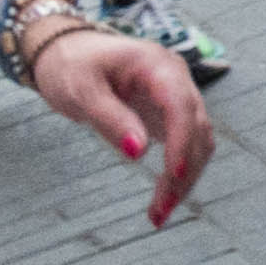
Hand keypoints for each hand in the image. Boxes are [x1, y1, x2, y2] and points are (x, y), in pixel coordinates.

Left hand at [17, 20, 213, 226]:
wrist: (68, 51)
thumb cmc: (72, 66)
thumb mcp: (82, 90)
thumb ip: (110, 119)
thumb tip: (137, 155)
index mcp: (159, 66)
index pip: (181, 105)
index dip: (181, 141)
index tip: (172, 176)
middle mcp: (177, 80)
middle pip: (196, 128)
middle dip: (183, 171)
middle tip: (158, 213)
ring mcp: (176, 96)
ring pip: (197, 140)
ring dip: (185, 177)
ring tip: (159, 213)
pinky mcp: (167, 114)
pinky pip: (185, 143)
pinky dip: (178, 171)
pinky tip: (163, 195)